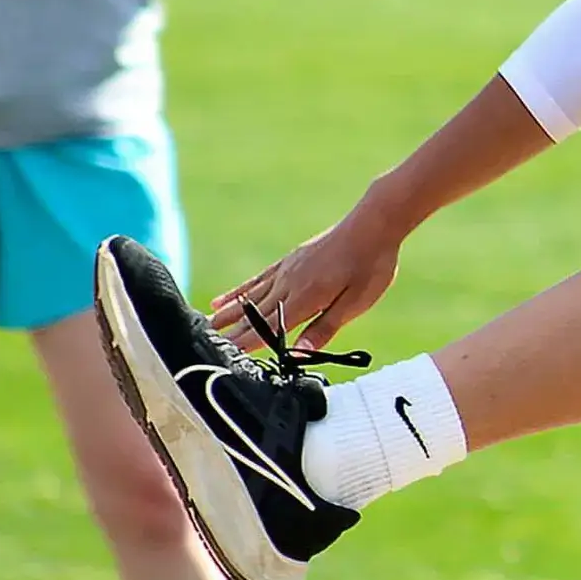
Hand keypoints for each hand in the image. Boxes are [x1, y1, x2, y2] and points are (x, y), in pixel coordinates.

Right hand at [208, 201, 405, 352]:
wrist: (373, 222)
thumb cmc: (370, 265)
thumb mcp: (355, 302)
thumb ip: (324, 329)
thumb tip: (299, 354)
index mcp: (306, 299)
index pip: (270, 328)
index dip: (248, 344)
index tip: (227, 357)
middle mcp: (289, 284)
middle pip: (254, 315)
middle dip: (230, 332)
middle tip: (206, 346)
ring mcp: (286, 270)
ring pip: (250, 297)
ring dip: (228, 313)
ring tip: (207, 325)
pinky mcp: (289, 261)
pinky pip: (258, 280)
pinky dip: (239, 291)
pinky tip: (224, 298)